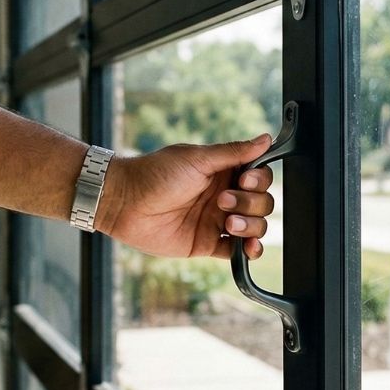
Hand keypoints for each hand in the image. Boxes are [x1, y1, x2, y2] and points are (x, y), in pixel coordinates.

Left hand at [96, 136, 274, 258]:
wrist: (124, 202)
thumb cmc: (155, 174)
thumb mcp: (197, 158)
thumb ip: (234, 152)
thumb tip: (265, 139)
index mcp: (223, 172)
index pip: (259, 177)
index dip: (259, 180)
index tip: (246, 179)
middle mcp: (224, 196)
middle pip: (261, 203)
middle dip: (250, 203)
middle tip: (222, 200)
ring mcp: (216, 221)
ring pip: (254, 227)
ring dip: (251, 226)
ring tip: (228, 224)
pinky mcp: (207, 244)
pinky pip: (237, 251)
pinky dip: (249, 250)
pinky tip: (248, 247)